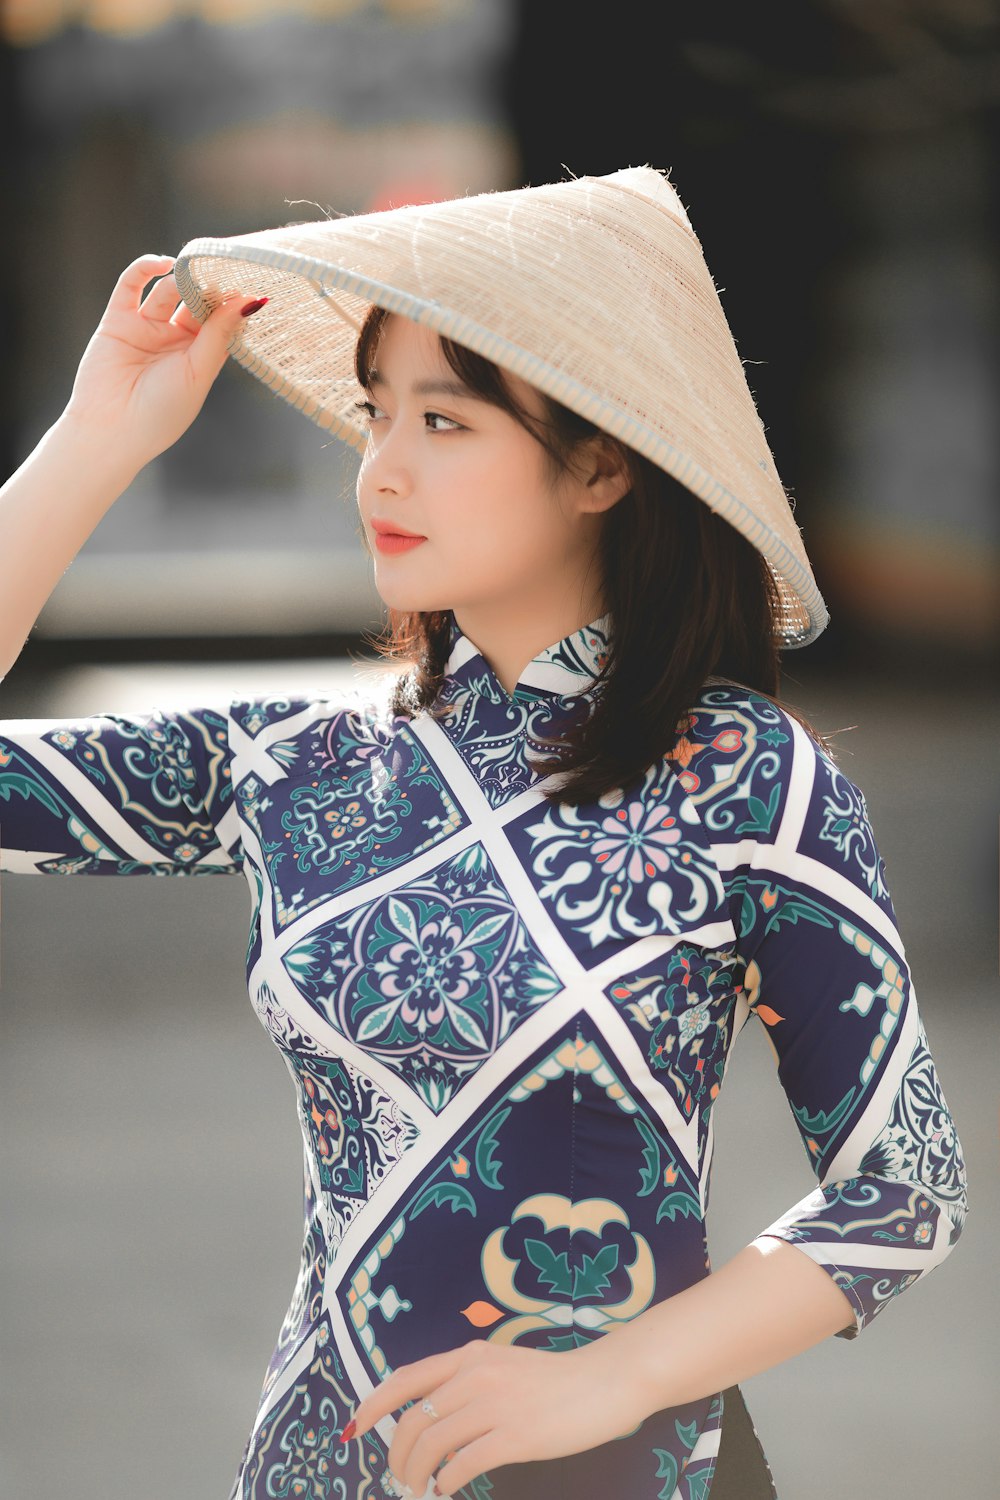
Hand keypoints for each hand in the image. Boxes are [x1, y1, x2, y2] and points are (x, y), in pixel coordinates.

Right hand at [60, 254, 260, 471]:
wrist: (113, 430)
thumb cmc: (162, 411)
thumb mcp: (198, 371)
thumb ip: (220, 334)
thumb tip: (252, 301)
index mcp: (199, 357)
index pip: (220, 321)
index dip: (233, 303)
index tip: (251, 284)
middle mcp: (174, 340)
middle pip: (195, 301)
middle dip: (208, 286)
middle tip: (222, 269)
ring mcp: (146, 328)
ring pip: (167, 291)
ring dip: (181, 279)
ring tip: (191, 273)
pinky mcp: (118, 320)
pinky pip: (131, 286)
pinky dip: (145, 269)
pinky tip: (162, 263)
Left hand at [342, 1334, 652, 1497]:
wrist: (603, 1383)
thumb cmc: (554, 1380)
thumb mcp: (502, 1366)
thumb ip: (467, 1382)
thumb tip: (429, 1417)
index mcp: (469, 1355)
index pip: (406, 1378)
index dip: (374, 1404)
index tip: (356, 1427)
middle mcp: (475, 1374)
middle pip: (413, 1420)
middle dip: (396, 1455)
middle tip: (398, 1479)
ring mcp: (494, 1405)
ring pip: (431, 1445)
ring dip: (417, 1476)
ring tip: (419, 1491)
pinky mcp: (514, 1437)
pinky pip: (462, 1465)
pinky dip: (445, 1484)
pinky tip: (447, 1491)